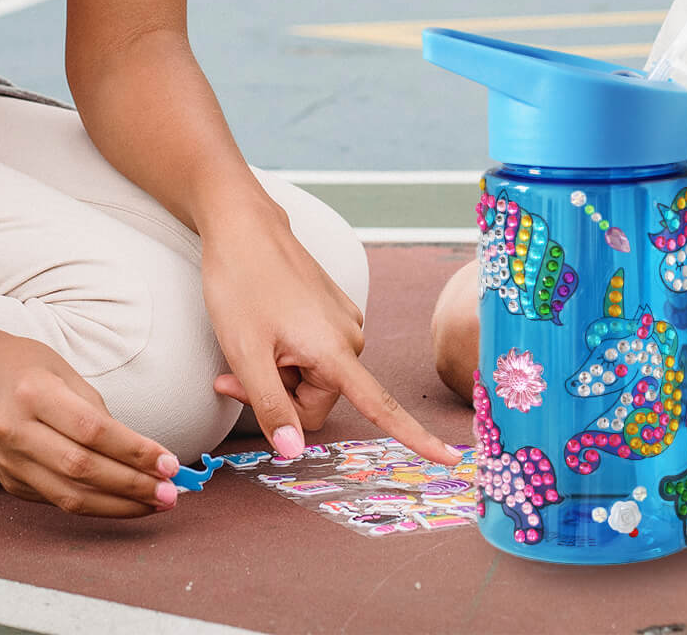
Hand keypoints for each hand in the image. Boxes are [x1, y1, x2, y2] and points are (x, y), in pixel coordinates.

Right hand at [0, 332, 179, 516]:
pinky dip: (94, 504)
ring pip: (69, 496)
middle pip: (82, 469)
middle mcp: (16, 431)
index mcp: (34, 394)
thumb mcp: (63, 370)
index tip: (169, 463)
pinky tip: (123, 502)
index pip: (93, 431)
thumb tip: (137, 451)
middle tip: (171, 493)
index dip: (134, 451)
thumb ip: (95, 410)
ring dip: (118, 506)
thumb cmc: (24, 365)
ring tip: (156, 504)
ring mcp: (9, 462)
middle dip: (132, 486)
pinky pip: (57, 499)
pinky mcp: (9, 482)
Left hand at [204, 198, 459, 466]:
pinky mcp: (334, 312)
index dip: (416, 438)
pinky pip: (314, 356)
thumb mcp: (244, 353)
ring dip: (280, 375)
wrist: (244, 226)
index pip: (382, 407)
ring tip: (253, 343)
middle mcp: (351, 338)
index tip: (451, 460)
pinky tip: (266, 329)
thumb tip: (294, 451)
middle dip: (279, 397)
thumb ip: (270, 406)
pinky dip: (287, 356)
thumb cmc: (240, 285)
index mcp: (335, 351)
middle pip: (317, 402)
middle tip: (235, 375)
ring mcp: (344, 322)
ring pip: (313, 380)